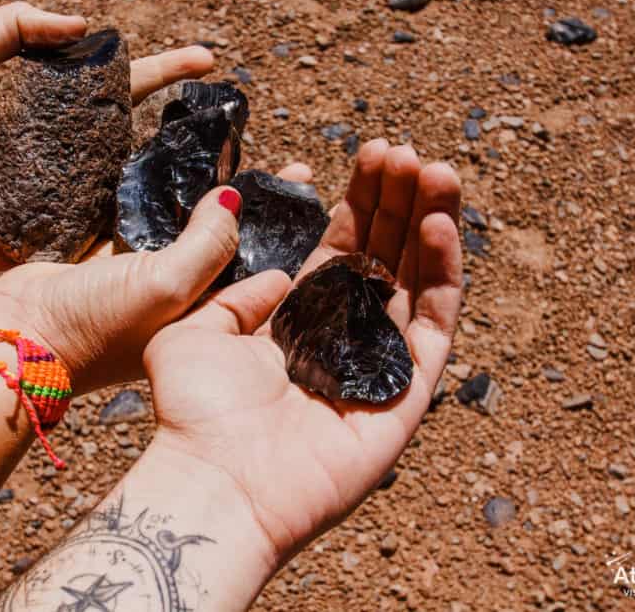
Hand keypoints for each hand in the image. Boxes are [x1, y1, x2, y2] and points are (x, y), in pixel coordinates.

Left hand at [0, 2, 216, 270]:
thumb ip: (16, 25)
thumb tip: (82, 24)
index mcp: (49, 105)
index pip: (118, 82)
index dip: (163, 70)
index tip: (206, 61)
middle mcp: (65, 148)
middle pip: (136, 134)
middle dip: (183, 129)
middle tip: (227, 127)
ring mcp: (63, 193)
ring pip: (129, 184)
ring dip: (172, 182)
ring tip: (220, 176)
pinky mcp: (53, 233)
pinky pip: (103, 231)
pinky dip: (138, 231)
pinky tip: (180, 231)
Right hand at [0, 162, 313, 393]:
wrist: (20, 337)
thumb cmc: (97, 328)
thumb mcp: (166, 287)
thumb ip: (208, 245)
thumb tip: (237, 198)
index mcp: (211, 318)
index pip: (267, 272)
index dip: (293, 238)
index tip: (316, 198)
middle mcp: (188, 298)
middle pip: (238, 246)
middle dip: (266, 210)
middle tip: (295, 170)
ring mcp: (152, 278)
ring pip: (196, 228)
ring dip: (219, 196)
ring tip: (250, 156)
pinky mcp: (118, 259)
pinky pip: (155, 218)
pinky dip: (171, 195)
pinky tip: (190, 162)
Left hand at [141, 140, 462, 562]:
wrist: (215, 482)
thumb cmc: (194, 411)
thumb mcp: (193, 330)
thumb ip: (235, 293)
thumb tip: (277, 273)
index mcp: (296, 323)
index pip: (342, 249)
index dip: (360, 202)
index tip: (373, 152)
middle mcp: (341, 341)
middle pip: (383, 257)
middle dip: (397, 202)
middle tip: (408, 152)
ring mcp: (377, 367)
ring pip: (416, 283)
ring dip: (429, 226)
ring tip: (436, 172)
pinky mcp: (407, 397)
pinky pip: (434, 328)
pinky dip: (442, 276)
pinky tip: (438, 225)